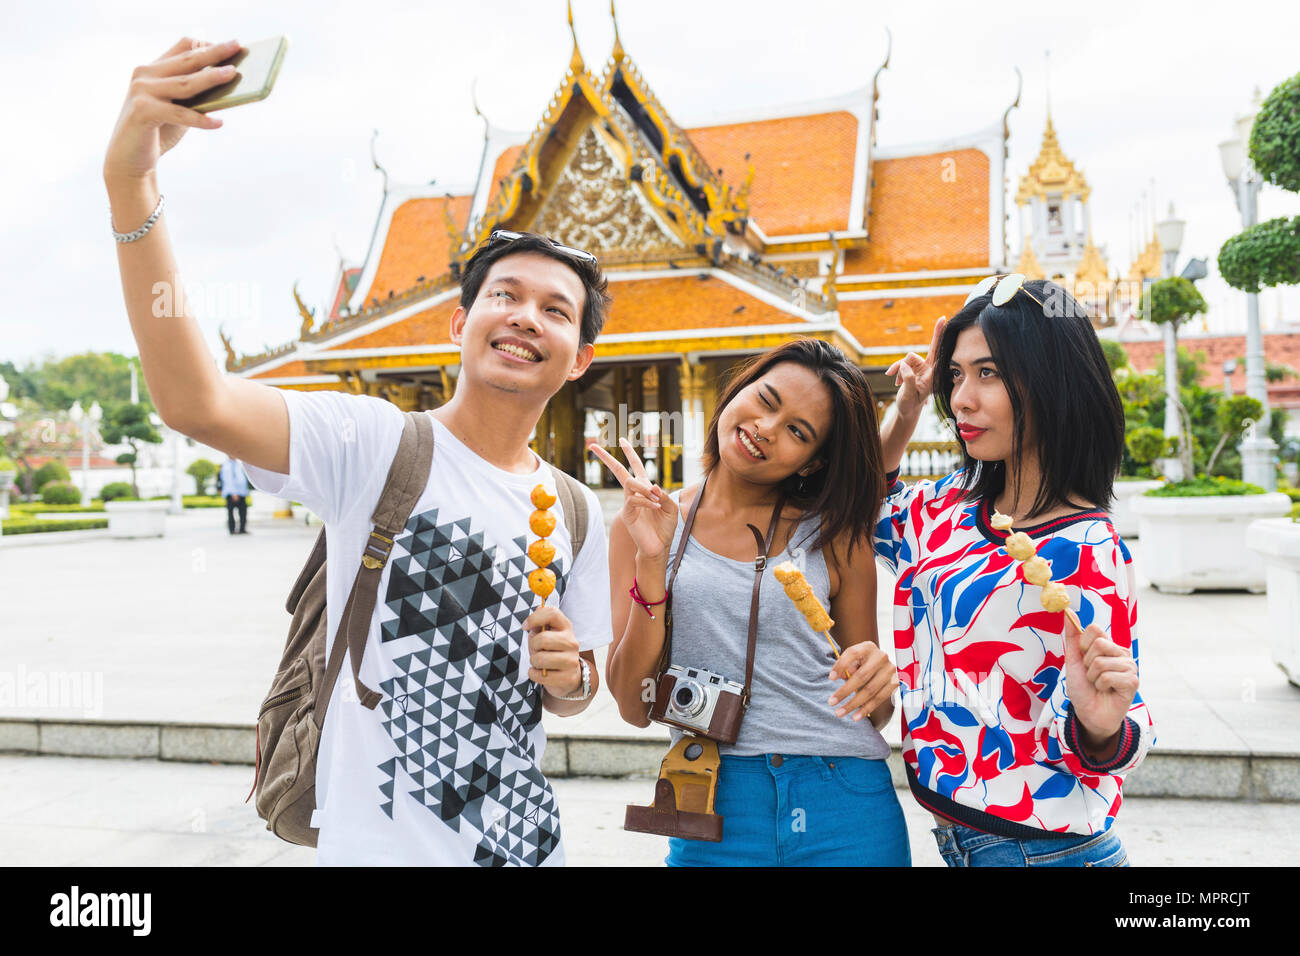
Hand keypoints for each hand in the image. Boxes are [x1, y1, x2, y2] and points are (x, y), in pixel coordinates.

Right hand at [104, 38, 240, 185]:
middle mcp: (144, 74)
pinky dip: (201, 119)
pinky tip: (219, 122)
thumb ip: (196, 95)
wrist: (129, 159)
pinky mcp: (142, 111)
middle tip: (237, 45)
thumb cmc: (159, 132)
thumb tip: (230, 86)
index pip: (182, 47)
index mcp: (153, 69)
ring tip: (233, 74)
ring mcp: (141, 91)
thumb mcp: (180, 108)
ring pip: (185, 83)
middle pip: (186, 60)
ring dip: (211, 78)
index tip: (231, 45)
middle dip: (214, 53)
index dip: (207, 45)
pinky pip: (179, 114)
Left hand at [525, 605, 582, 696]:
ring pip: (540, 659)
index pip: (552, 613)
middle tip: (536, 650)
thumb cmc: (551, 651)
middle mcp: (572, 642)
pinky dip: (534, 675)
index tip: (525, 626)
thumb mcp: (545, 634)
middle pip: (543, 639)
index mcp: (566, 627)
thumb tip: (538, 608)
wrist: (567, 676)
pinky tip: (540, 673)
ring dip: (534, 662)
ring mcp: (572, 660)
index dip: (534, 618)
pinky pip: (541, 676)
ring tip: (540, 662)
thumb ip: (540, 623)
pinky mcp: (568, 677)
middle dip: (533, 646)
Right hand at [589, 438, 677, 559]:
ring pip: (631, 483)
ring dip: (645, 488)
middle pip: (618, 470)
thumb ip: (664, 495)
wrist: (659, 546)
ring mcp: (628, 503)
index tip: (622, 440)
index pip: (635, 466)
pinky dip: (647, 502)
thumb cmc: (665, 527)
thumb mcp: (671, 508)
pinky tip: (656, 507)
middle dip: (606, 458)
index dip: (629, 453)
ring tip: (656, 499)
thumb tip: (653, 486)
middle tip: (592, 446)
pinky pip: (634, 500)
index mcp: (645, 488)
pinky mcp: (627, 514)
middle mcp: (634, 493)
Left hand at [828, 641, 897, 723]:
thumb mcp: (854, 660)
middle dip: (844, 691)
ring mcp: (890, 670)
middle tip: (831, 702)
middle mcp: (881, 656)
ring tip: (840, 713)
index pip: (852, 653)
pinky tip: (855, 716)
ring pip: (870, 690)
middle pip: (861, 676)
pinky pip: (879, 699)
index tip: (830, 679)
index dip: (841, 665)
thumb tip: (842, 676)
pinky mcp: (895, 683)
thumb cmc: (862, 663)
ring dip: (853, 704)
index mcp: (868, 647)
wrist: (882, 668)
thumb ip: (847, 666)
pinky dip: (866, 709)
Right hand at [884, 315, 945, 419]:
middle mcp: (927, 369)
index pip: (938, 352)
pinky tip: (894, 381)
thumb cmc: (909, 405)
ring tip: (897, 383)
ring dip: (899, 370)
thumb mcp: (908, 395)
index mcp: (931, 375)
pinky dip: (896, 370)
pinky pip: (901, 363)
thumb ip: (907, 380)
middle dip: (927, 343)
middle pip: (922, 352)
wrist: (906, 409)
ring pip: (907, 359)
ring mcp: (919, 368)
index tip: (944, 320)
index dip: (940, 336)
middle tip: (943, 318)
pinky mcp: (911, 368)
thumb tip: (904, 365)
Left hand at [1063, 614, 1138, 753]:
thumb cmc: (1082, 687)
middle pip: (1098, 644)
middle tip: (1092, 675)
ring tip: (1098, 685)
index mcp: (1109, 645)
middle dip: (1087, 663)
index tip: (1083, 658)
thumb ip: (1072, 636)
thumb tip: (1068, 612)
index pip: (1094, 629)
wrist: (1088, 713)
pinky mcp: (1133, 681)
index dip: (1082, 644)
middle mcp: (1121, 653)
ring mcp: (1129, 667)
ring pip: (1101, 662)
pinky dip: (1101, 686)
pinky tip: (1107, 691)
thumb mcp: (1073, 660)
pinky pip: (1108, 676)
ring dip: (1093, 677)